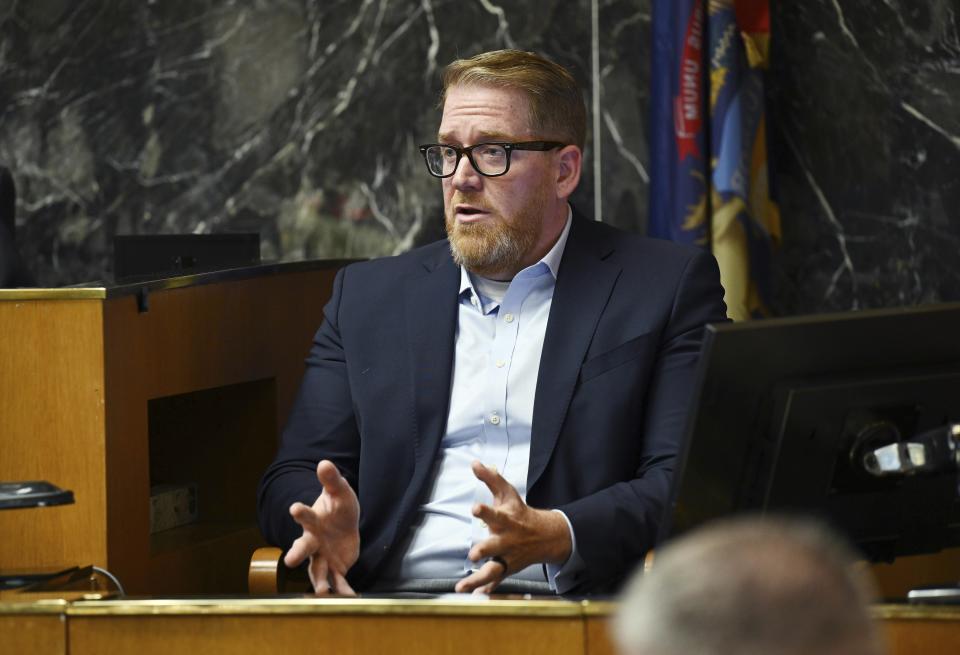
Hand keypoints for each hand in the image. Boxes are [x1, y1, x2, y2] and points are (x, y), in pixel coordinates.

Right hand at [284, 460, 360, 595]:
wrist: (344, 525)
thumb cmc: (338, 507)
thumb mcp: (340, 491)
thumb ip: (332, 480)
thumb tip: (324, 462)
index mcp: (313, 521)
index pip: (306, 516)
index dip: (300, 512)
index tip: (294, 507)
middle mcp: (313, 542)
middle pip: (303, 548)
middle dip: (297, 553)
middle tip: (289, 560)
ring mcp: (322, 557)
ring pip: (317, 572)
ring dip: (319, 582)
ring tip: (323, 592)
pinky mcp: (335, 569)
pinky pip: (338, 581)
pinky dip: (344, 590)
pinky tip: (350, 598)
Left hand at [455, 461, 571, 593]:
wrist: (545, 535)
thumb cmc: (520, 512)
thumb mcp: (507, 493)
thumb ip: (490, 478)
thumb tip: (474, 462)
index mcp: (506, 520)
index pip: (495, 513)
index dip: (484, 511)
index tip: (475, 508)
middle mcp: (507, 540)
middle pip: (494, 546)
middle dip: (484, 550)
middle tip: (473, 554)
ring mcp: (508, 557)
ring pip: (493, 570)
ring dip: (479, 578)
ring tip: (463, 586)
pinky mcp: (507, 568)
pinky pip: (496, 581)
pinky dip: (486, 590)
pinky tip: (474, 596)